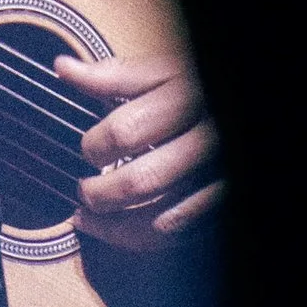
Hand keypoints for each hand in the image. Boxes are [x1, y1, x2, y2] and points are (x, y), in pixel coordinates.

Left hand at [56, 49, 221, 250]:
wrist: (243, 109)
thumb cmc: (200, 89)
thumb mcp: (163, 73)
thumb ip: (114, 76)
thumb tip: (63, 68)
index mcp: (185, 101)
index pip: (125, 132)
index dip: (95, 146)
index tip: (90, 150)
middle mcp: (204, 140)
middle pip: (140, 181)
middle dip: (99, 193)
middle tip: (83, 190)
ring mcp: (215, 177)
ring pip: (159, 219)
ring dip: (113, 226)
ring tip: (89, 218)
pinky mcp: (220, 201)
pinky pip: (178, 233)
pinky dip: (142, 238)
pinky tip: (120, 231)